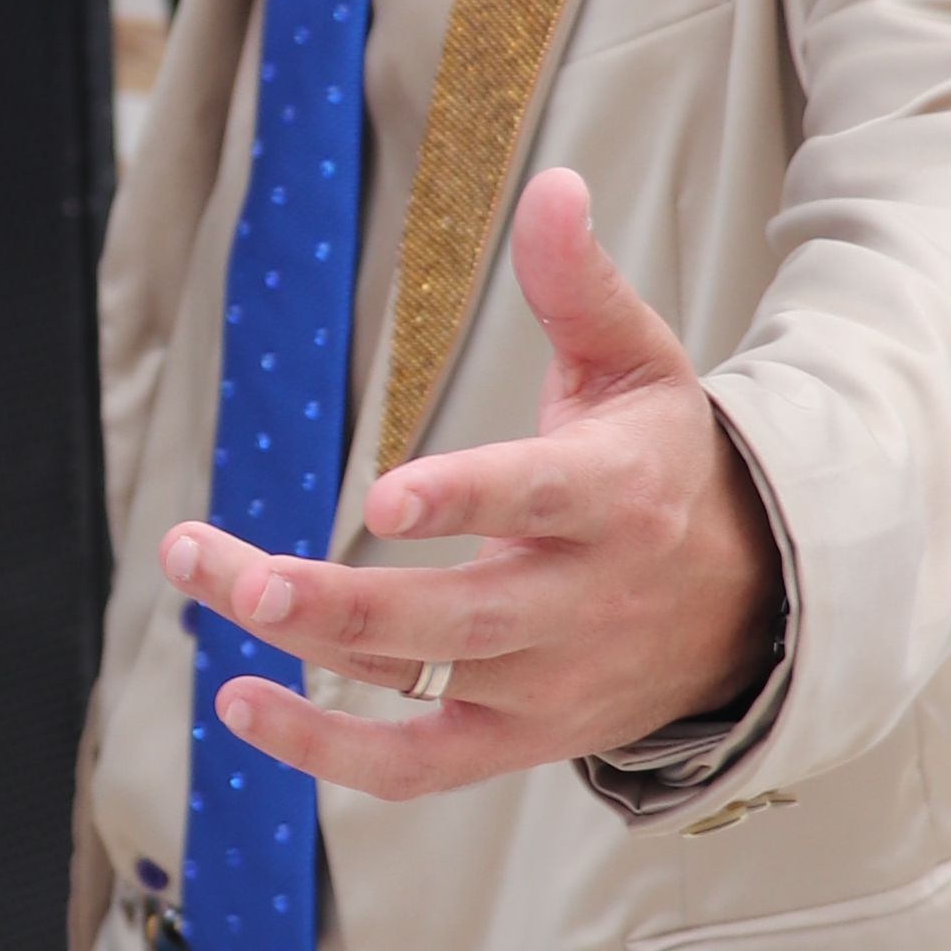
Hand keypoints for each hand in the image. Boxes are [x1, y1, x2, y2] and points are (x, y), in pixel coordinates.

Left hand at [165, 175, 781, 798]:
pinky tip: (239, 704)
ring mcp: (546, 685)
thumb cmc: (663, 463)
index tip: (382, 497)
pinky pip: (414, 768)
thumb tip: (551, 182)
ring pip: (416, 675)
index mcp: (615, 498)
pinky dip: (326, 755)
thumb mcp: (640, 365)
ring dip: (304, 642)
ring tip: (203, 582)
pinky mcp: (516, 740)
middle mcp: (582, 604)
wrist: (747, 607)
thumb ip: (579, 283)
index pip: (539, 501)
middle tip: (231, 570)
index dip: (465, 500)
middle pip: (452, 616)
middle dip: (334, 597)